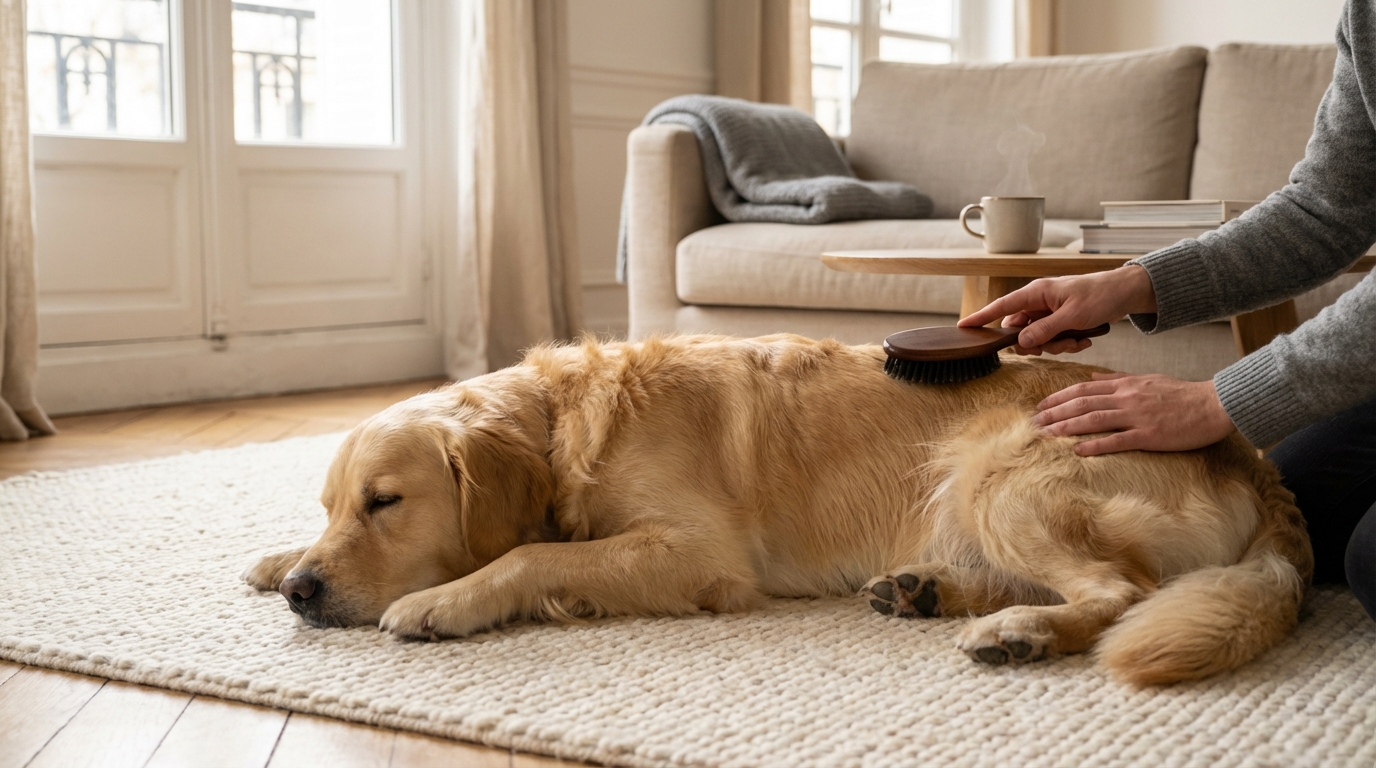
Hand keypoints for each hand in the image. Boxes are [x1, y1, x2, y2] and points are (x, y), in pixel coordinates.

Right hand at [957, 266, 1157, 354]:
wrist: (1124, 293)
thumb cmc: (1099, 296)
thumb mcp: (1072, 316)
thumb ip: (1045, 330)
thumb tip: (1020, 342)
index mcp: (1036, 293)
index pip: (1002, 306)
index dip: (981, 317)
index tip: (963, 327)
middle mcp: (1038, 302)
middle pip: (1020, 330)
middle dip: (1037, 343)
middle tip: (1058, 344)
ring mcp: (1048, 312)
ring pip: (1037, 338)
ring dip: (1057, 345)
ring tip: (1078, 339)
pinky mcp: (1059, 320)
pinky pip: (1052, 339)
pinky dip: (1067, 343)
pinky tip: (1084, 339)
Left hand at [1033, 373, 1235, 454]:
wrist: (1213, 404)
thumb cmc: (1181, 393)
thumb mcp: (1147, 379)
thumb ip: (1118, 378)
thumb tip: (1093, 376)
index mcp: (1126, 385)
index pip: (1084, 389)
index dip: (1059, 397)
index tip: (1041, 405)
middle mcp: (1127, 398)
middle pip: (1082, 403)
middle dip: (1055, 412)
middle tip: (1034, 422)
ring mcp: (1137, 416)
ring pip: (1094, 420)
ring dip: (1067, 427)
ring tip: (1046, 434)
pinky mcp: (1149, 435)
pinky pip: (1117, 440)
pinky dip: (1095, 445)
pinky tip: (1077, 450)